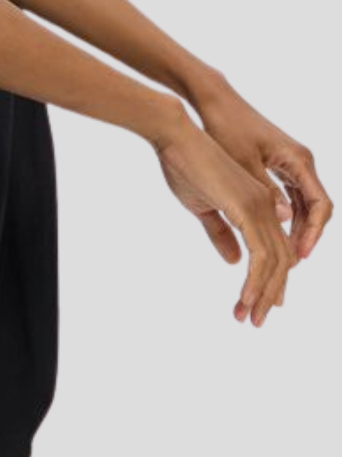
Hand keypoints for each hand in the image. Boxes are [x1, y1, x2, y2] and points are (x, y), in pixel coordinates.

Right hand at [153, 108, 297, 326]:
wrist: (174, 136)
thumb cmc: (183, 164)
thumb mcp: (202, 206)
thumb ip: (220, 233)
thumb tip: (234, 261)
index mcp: (258, 203)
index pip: (275, 249)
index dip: (270, 279)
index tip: (260, 304)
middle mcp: (267, 205)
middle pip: (282, 260)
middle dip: (269, 294)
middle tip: (255, 320)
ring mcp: (261, 206)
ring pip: (275, 263)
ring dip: (262, 294)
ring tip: (248, 318)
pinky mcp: (249, 209)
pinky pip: (261, 255)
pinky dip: (256, 281)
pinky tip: (244, 300)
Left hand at [192, 74, 331, 265]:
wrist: (214, 101)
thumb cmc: (226, 127)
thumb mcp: (243, 163)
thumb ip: (264, 192)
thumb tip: (284, 221)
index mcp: (298, 160)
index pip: (321, 205)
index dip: (313, 234)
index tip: (300, 256)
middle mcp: (300, 162)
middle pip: (315, 209)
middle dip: (305, 238)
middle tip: (290, 267)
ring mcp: (290, 163)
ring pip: (303, 205)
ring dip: (295, 231)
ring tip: (282, 259)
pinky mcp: (277, 164)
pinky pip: (290, 196)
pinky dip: (285, 217)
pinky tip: (272, 236)